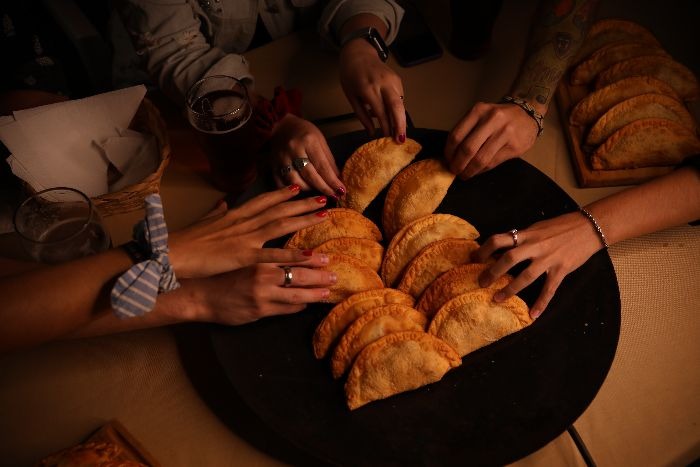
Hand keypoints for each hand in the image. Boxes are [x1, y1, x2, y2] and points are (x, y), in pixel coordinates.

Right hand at [169, 184, 329, 277]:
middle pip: (278, 209)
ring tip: (324, 215)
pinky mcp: (243, 256)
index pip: (263, 200)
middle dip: (302, 203)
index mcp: (234, 214)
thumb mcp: (204, 221)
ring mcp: (244, 238)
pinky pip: (272, 255)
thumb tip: (223, 202)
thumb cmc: (185, 240)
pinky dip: (292, 254)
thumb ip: (216, 212)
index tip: (298, 187)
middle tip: (323, 197)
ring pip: (280, 225)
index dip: (282, 193)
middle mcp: (243, 222)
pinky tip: (309, 254)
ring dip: (304, 219)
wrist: (172, 253)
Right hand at [187, 256, 335, 324]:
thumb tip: (276, 247)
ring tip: (328, 292)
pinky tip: (307, 305)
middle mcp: (263, 277)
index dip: (311, 259)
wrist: (198, 295)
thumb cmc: (217, 272)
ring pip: (296, 296)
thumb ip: (257, 250)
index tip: (325, 258)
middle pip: (299, 277)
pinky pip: (285, 310)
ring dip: (314, 294)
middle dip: (319, 277)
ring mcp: (262, 297)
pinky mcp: (259, 312)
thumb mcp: (238, 256)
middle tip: (335, 276)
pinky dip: (298, 307)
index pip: (291, 258)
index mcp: (258, 260)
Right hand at [269, 114, 344, 196]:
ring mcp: (281, 159)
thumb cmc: (304, 132)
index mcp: (308, 141)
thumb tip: (338, 180)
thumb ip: (329, 161)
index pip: (322, 166)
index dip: (333, 181)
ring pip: (295, 182)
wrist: (281, 125)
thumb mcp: (320, 141)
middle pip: (310, 176)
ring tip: (317, 191)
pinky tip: (301, 193)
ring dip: (309, 190)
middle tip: (334, 196)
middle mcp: (293, 150)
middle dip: (324, 188)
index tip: (341, 191)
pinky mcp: (272, 166)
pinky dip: (291, 192)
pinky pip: (281, 185)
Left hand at [339, 39, 405, 141]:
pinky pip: (400, 98)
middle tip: (401, 140)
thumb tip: (371, 132)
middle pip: (396, 107)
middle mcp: (383, 83)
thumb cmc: (350, 75)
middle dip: (400, 125)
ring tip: (398, 133)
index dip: (385, 127)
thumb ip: (362, 115)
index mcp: (367, 88)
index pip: (380, 111)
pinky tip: (391, 116)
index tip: (387, 139)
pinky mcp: (397, 79)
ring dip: (400, 119)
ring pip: (400, 103)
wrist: (358, 52)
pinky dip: (397, 109)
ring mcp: (392, 80)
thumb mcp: (351, 97)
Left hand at [444, 102, 538, 178]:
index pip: (456, 136)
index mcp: (478, 111)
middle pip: (467, 149)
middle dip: (458, 164)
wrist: (526, 114)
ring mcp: (505, 133)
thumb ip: (467, 130)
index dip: (449, 152)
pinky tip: (477, 171)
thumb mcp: (481, 115)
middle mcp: (492, 119)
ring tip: (465, 174)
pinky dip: (481, 170)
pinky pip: (492, 163)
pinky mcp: (514, 146)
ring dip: (469, 170)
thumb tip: (450, 154)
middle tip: (455, 171)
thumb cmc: (498, 118)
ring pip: (480, 159)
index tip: (447, 160)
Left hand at [471, 212, 602, 318]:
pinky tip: (533, 315)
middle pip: (509, 258)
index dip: (484, 249)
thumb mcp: (537, 228)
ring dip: (510, 289)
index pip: (499, 239)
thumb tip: (502, 246)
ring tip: (497, 299)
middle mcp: (535, 245)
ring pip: (526, 275)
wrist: (590, 227)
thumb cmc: (561, 226)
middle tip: (480, 282)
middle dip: (492, 271)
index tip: (473, 258)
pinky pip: (550, 289)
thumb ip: (521, 238)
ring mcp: (549, 258)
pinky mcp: (562, 269)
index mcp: (527, 234)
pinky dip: (541, 303)